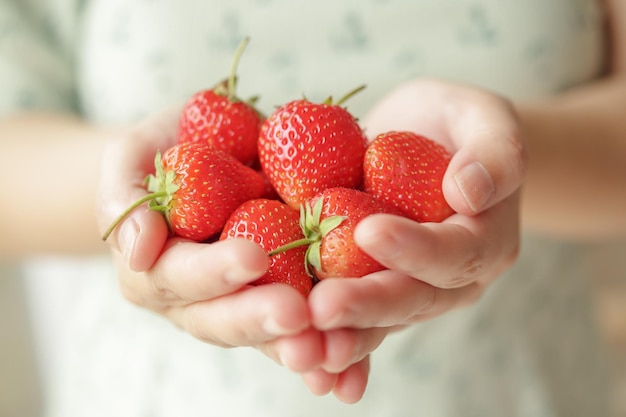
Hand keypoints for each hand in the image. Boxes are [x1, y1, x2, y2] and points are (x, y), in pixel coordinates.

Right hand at [95, 108, 323, 372]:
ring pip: (265, 333)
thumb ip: (124, 196)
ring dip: (295, 344)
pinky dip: (327, 342)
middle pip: (224, 320)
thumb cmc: (166, 151)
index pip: (181, 276)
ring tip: (326, 349)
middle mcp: (196, 301)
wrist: (209, 155)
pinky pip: (303, 323)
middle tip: (297, 315)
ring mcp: (240, 302)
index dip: (213, 271)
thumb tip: (139, 250)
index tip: (252, 257)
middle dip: (259, 318)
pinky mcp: (282, 294)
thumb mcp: (132, 157)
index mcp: (155, 271)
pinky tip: (352, 357)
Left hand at [299, 78, 527, 399]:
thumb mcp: (485, 117)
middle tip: (322, 309)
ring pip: (378, 322)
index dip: (416, 249)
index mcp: (485, 241)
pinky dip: (328, 342)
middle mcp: (449, 280)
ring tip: (301, 350)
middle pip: (412, 300)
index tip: (369, 231)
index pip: (455, 253)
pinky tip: (297, 359)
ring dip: (340, 338)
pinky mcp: (373, 288)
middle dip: (366, 306)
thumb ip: (495, 152)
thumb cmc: (456, 124)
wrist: (428, 141)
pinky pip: (354, 321)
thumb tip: (469, 192)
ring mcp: (410, 289)